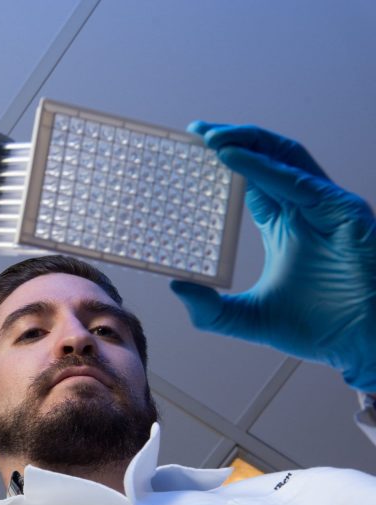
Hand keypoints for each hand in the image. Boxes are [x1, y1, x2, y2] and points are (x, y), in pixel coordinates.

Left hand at [170, 123, 375, 391]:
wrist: (364, 344)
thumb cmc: (318, 328)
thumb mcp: (249, 317)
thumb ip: (211, 309)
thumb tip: (176, 286)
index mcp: (285, 224)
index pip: (249, 180)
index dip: (223, 161)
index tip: (190, 149)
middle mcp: (305, 208)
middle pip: (267, 156)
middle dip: (233, 138)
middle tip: (195, 131)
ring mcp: (326, 206)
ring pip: (284, 157)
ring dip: (246, 142)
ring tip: (209, 137)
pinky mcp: (343, 212)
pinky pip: (297, 181)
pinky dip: (262, 167)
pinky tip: (231, 158)